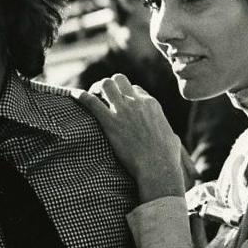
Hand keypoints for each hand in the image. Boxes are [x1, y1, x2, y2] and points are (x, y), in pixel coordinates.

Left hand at [75, 74, 192, 202]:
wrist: (157, 167)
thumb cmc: (167, 158)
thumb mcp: (173, 139)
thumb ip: (169, 133)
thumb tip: (172, 137)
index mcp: (152, 104)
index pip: (135, 89)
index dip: (126, 94)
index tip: (119, 103)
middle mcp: (137, 102)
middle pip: (120, 80)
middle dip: (110, 85)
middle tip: (102, 96)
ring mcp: (123, 110)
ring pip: (106, 84)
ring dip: (96, 87)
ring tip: (91, 95)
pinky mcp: (110, 122)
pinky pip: (91, 102)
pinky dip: (81, 96)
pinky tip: (74, 95)